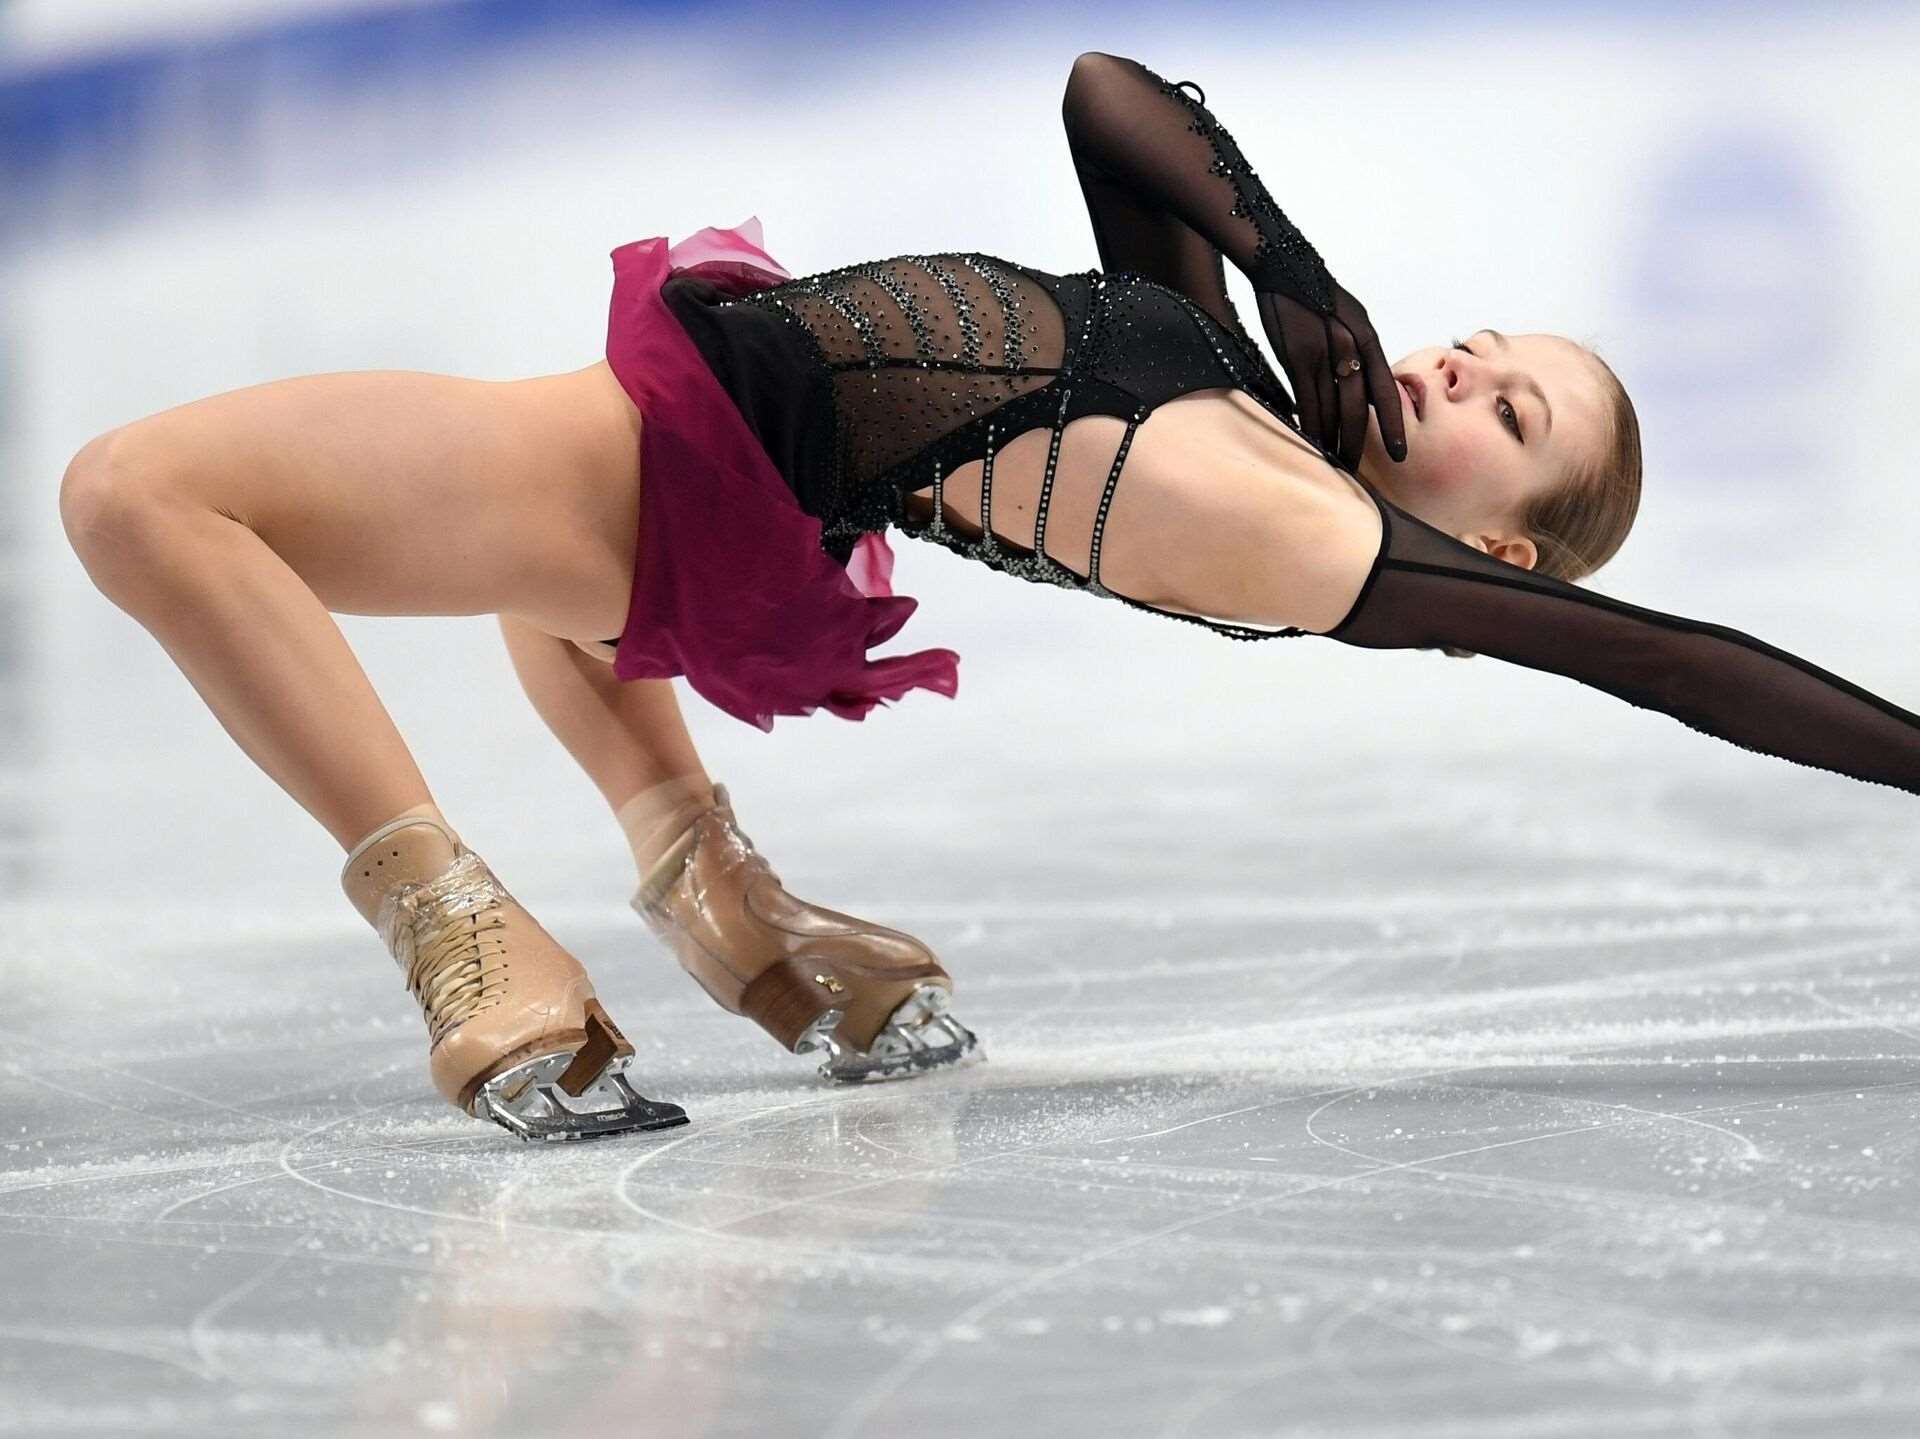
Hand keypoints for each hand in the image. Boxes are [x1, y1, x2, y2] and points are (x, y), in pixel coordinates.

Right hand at [1255, 277, 1406, 472]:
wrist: (1284, 266)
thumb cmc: (1315, 295)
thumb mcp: (1348, 318)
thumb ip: (1357, 352)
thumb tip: (1360, 390)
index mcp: (1368, 337)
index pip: (1386, 390)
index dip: (1393, 425)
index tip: (1400, 454)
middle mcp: (1351, 346)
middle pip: (1357, 408)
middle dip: (1355, 443)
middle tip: (1353, 470)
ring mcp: (1324, 352)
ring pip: (1330, 409)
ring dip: (1330, 439)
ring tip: (1330, 463)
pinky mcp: (1296, 356)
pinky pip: (1305, 400)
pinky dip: (1308, 423)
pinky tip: (1308, 439)